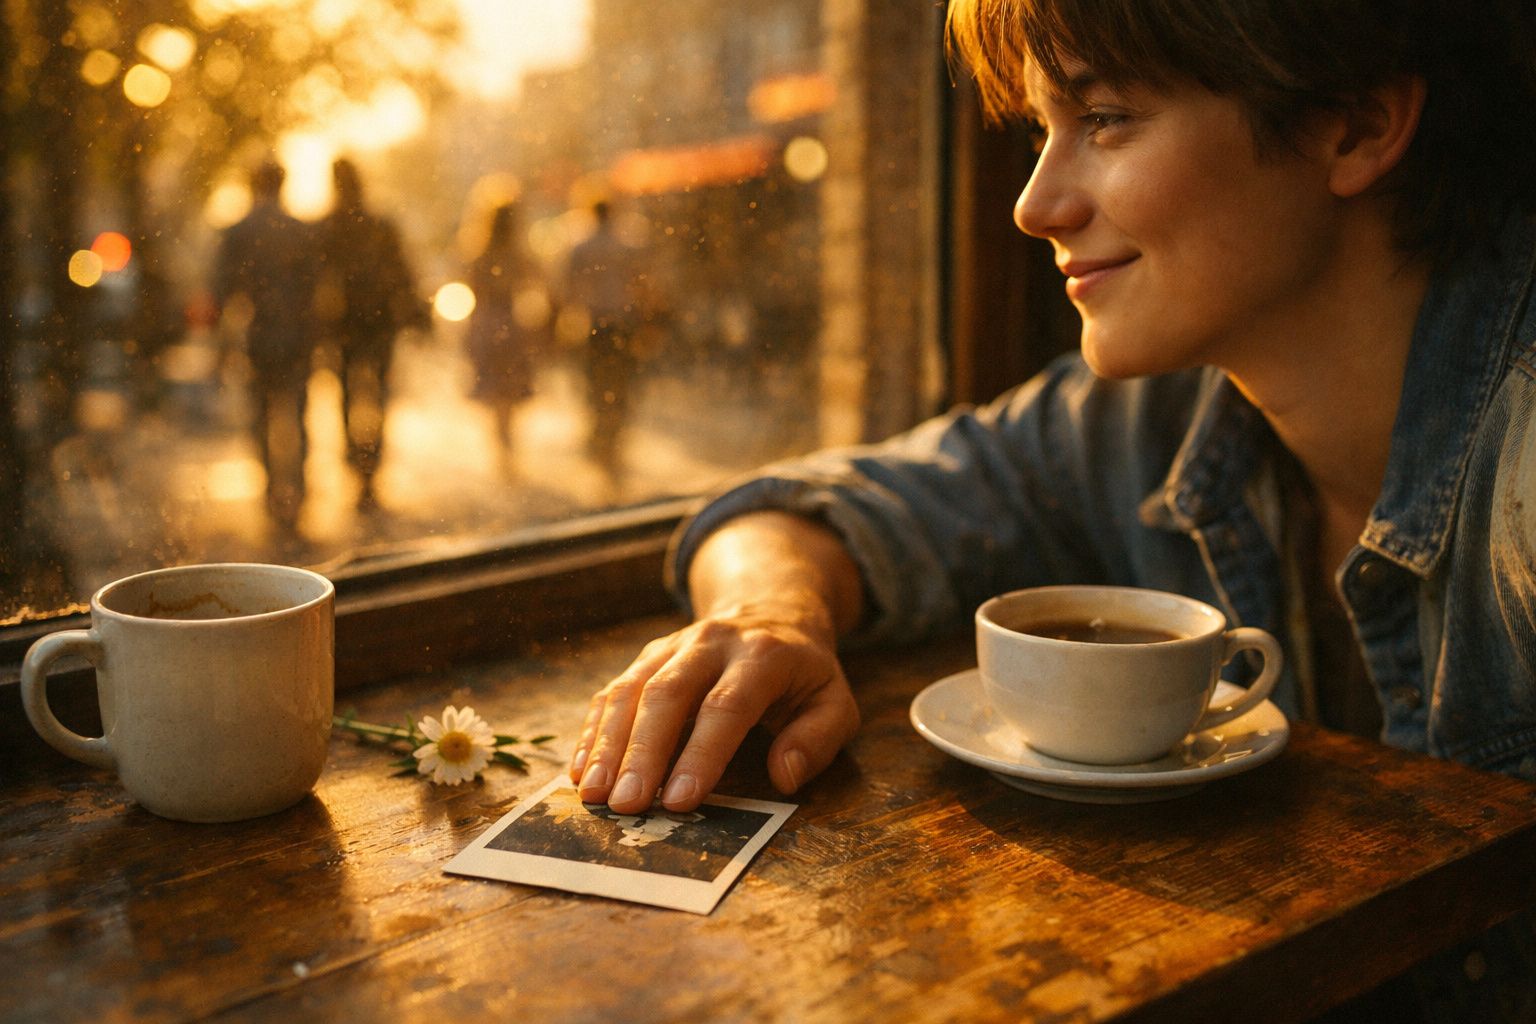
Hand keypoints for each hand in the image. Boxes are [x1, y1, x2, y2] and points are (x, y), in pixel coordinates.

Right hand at [568, 604, 860, 813]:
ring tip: (593, 794)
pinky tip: (581, 770)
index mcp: (763, 654)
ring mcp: (672, 646)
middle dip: (643, 753)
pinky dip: (594, 732)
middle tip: (625, 804)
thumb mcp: (834, 702)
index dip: (702, 753)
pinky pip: (613, 691)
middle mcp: (711, 643)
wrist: (771, 608)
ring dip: (608, 745)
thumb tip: (784, 776)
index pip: (727, 705)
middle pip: (668, 694)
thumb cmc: (804, 672)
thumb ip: (819, 739)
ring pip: (632, 690)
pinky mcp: (647, 657)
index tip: (680, 800)